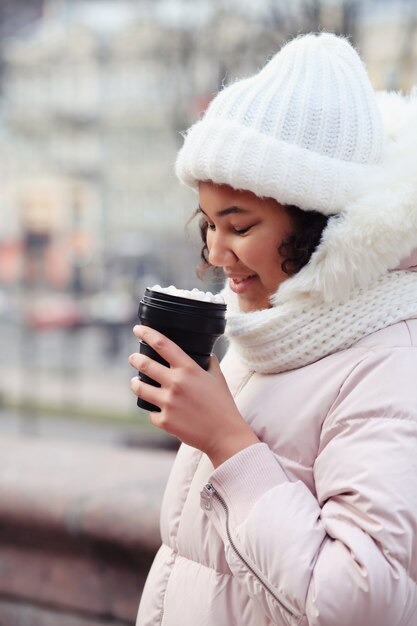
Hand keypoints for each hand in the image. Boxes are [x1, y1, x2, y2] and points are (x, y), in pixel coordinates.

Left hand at [129, 325, 258, 466]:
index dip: (147, 333)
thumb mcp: (218, 377)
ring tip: (136, 382)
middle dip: (135, 359)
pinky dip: (154, 410)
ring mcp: (168, 403)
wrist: (224, 435)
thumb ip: (209, 362)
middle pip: (144, 364)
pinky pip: (150, 412)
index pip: (162, 344)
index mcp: (189, 369)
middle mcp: (175, 383)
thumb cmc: (223, 404)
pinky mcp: (164, 421)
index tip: (137, 329)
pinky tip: (158, 410)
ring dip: (135, 383)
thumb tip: (205, 352)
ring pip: (139, 388)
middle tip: (133, 358)